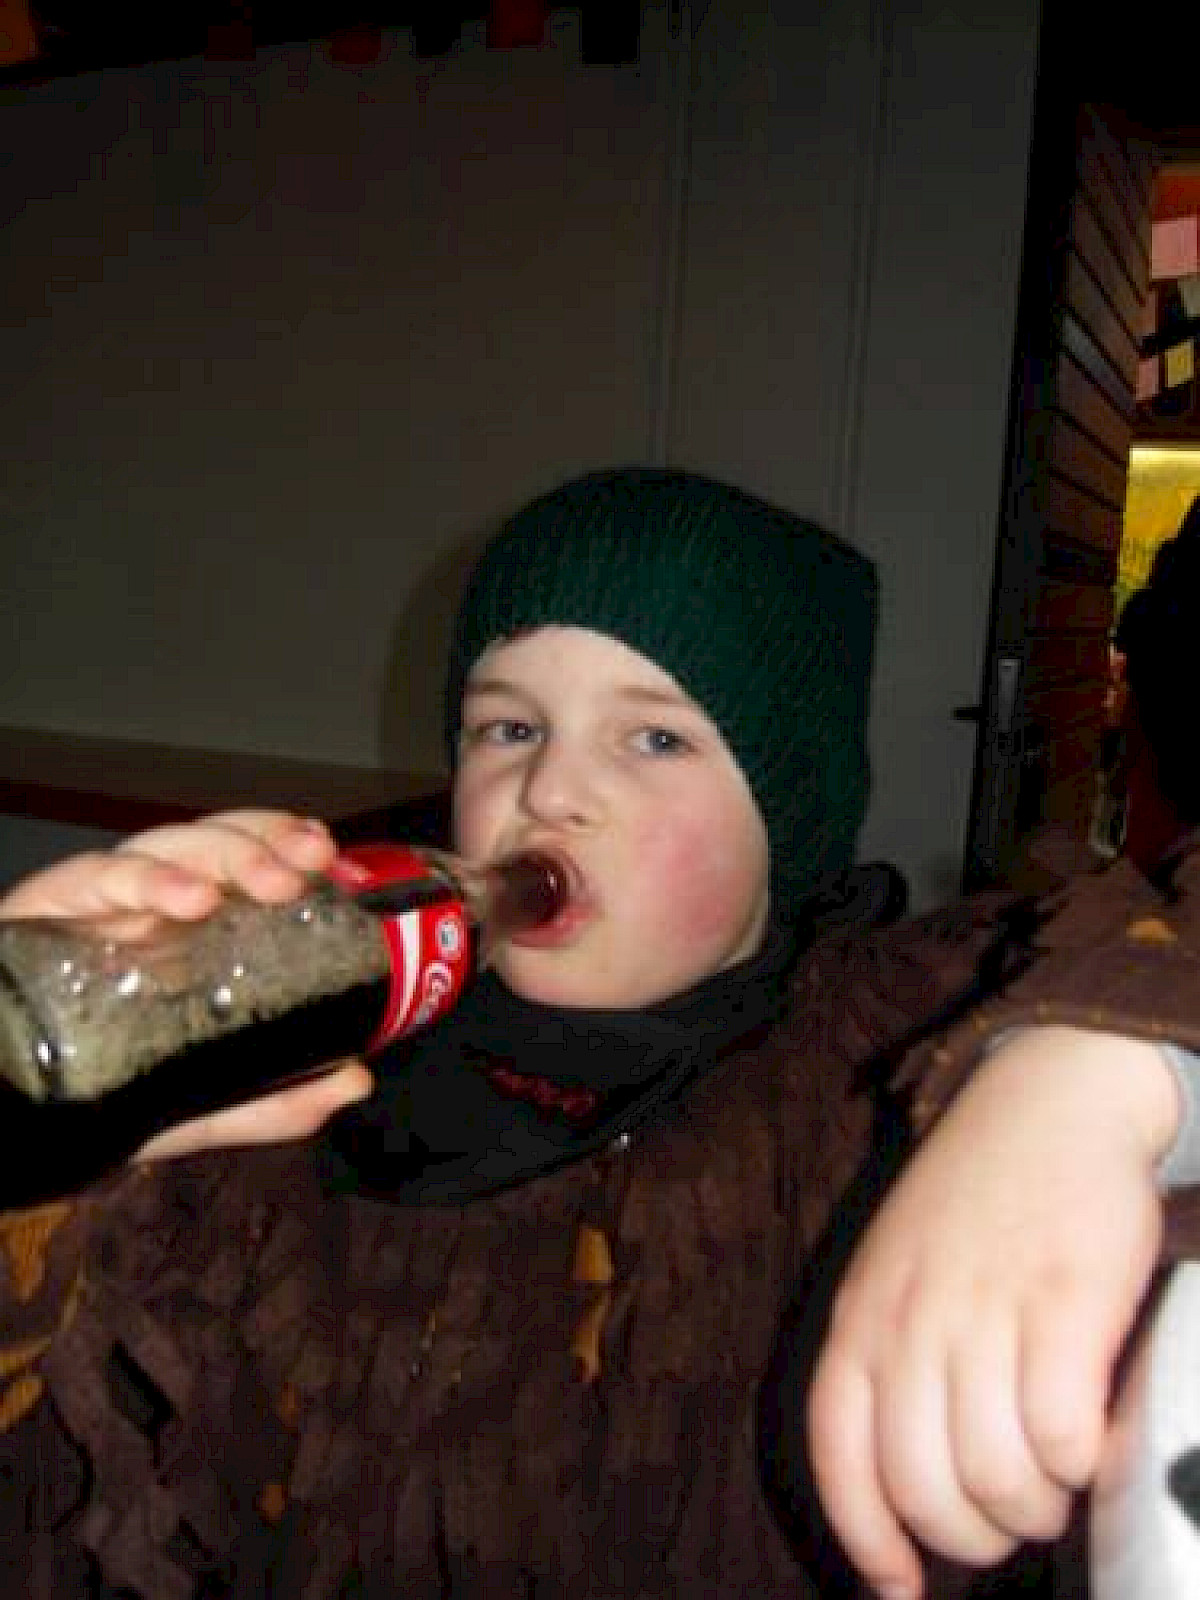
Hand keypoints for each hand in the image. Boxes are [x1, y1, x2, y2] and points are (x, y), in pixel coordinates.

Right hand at [0, 809, 373, 1157]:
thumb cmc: (92, 1091)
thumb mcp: (190, 1105)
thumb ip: (267, 1099)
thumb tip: (355, 1081)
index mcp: (190, 931)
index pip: (249, 864)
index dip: (293, 847)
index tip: (341, 864)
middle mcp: (150, 904)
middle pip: (219, 842)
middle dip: (272, 841)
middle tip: (315, 863)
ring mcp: (101, 903)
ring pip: (169, 843)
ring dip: (229, 853)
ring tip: (274, 882)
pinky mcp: (47, 908)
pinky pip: (99, 876)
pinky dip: (149, 881)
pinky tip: (187, 899)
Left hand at [806, 1027, 1179, 1598]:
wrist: (1047, 1099)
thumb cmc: (975, 1199)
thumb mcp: (898, 1271)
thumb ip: (891, 1362)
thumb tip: (906, 1487)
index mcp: (861, 1316)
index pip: (841, 1458)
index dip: (869, 1540)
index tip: (901, 1590)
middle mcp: (912, 1322)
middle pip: (927, 1490)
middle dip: (975, 1534)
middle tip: (1012, 1516)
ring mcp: (987, 1313)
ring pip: (999, 1479)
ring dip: (1035, 1505)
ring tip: (1055, 1479)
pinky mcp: (1064, 1306)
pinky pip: (1064, 1438)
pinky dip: (1083, 1462)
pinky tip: (1092, 1440)